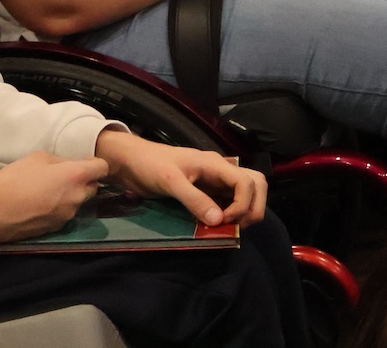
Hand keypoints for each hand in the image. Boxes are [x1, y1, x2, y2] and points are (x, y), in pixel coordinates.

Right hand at [0, 150, 106, 243]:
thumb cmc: (14, 178)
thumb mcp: (38, 158)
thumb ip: (60, 161)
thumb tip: (67, 166)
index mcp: (76, 176)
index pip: (102, 168)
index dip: (95, 163)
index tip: (84, 162)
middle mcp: (77, 198)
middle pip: (92, 187)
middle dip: (83, 181)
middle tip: (63, 176)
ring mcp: (67, 216)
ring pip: (77, 202)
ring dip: (70, 196)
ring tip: (47, 191)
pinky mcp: (55, 229)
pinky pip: (64, 214)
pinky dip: (58, 208)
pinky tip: (40, 205)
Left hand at [96, 130, 265, 226]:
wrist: (131, 161)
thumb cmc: (150, 165)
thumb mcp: (170, 181)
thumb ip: (194, 199)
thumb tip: (218, 221)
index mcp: (215, 164)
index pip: (247, 182)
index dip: (243, 204)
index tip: (223, 220)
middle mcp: (220, 171)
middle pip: (256, 183)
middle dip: (254, 206)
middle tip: (237, 225)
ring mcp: (214, 180)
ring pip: (245, 191)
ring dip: (245, 209)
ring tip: (230, 226)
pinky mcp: (205, 190)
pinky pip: (228, 200)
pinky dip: (231, 212)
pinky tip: (218, 225)